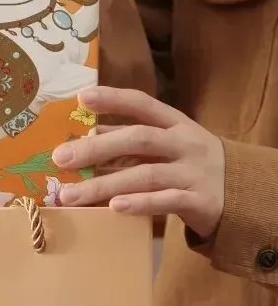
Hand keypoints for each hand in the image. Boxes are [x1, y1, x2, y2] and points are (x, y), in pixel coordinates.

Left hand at [53, 86, 225, 238]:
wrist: (242, 193)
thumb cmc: (189, 164)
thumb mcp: (165, 145)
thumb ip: (128, 141)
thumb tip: (84, 137)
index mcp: (174, 124)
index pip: (143, 105)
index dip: (114, 99)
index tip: (82, 97)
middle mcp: (184, 143)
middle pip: (139, 139)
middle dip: (98, 147)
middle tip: (61, 158)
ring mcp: (193, 172)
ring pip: (147, 174)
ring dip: (105, 185)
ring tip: (71, 195)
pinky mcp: (200, 201)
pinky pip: (167, 201)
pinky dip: (140, 203)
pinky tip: (114, 208)